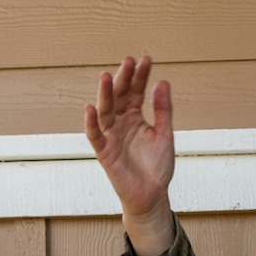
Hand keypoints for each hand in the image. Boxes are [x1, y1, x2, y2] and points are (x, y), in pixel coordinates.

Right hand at [85, 56, 176, 255]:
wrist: (152, 195)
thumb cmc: (157, 166)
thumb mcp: (165, 135)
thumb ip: (163, 110)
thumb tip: (163, 82)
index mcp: (135, 116)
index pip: (135, 92)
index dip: (140, 77)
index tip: (146, 60)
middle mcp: (121, 122)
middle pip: (119, 96)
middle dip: (123, 79)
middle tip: (129, 61)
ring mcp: (111, 135)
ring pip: (105, 111)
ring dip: (105, 94)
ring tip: (107, 76)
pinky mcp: (104, 151)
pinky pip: (95, 135)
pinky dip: (91, 122)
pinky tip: (91, 108)